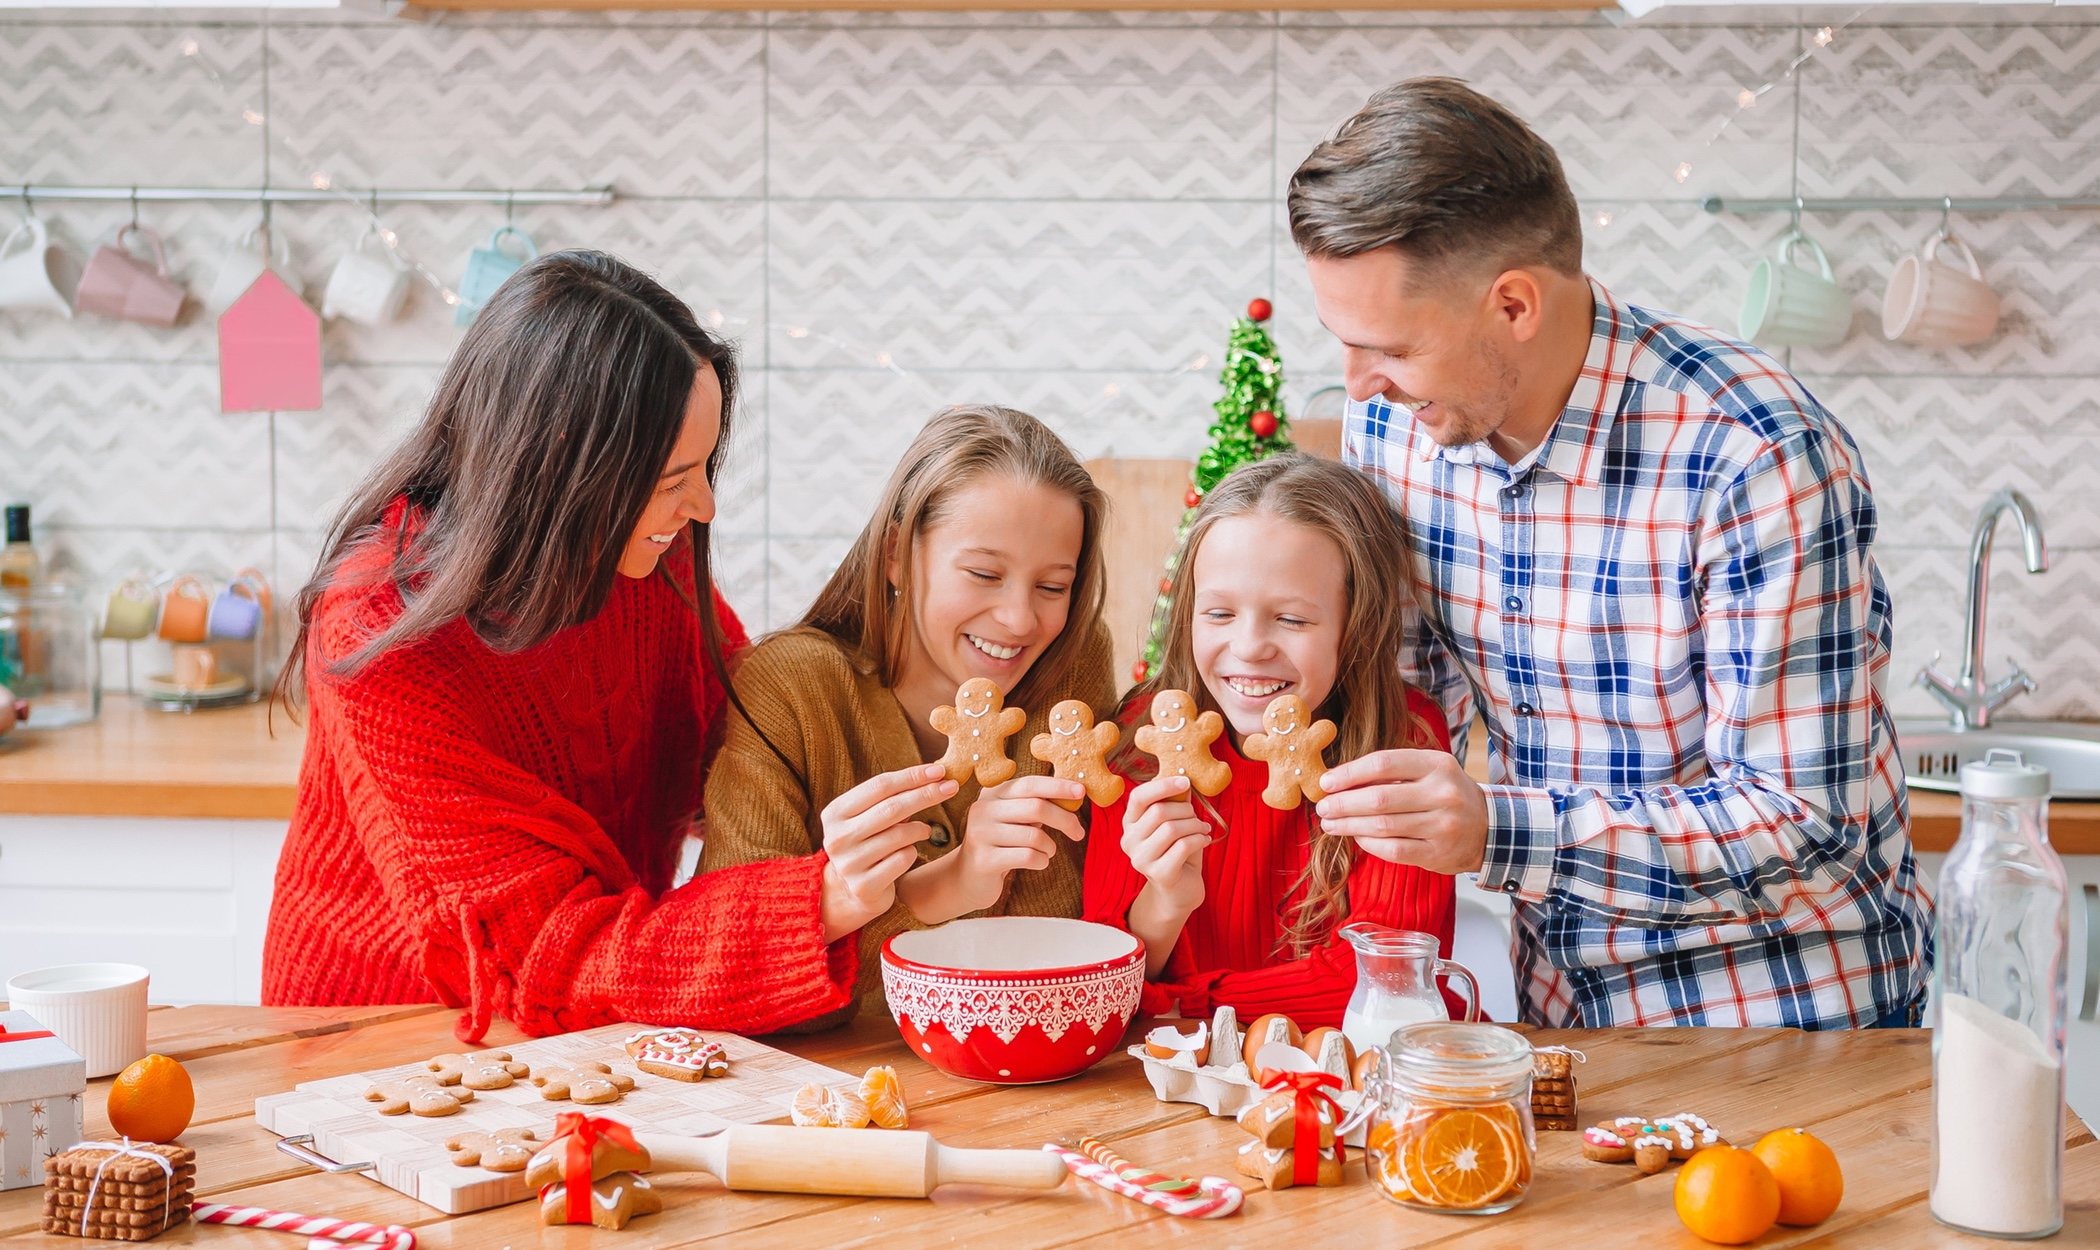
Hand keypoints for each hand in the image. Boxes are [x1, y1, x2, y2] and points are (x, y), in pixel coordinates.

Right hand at [818, 763, 953, 941]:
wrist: (853, 891)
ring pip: (900, 835)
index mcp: (835, 813)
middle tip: (951, 787)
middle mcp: (837, 837)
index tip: (939, 770)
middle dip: (926, 795)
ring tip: (924, 830)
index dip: (912, 776)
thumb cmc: (869, 843)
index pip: (880, 786)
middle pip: (891, 808)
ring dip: (920, 829)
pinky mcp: (864, 887)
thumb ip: (892, 797)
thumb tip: (934, 774)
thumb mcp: (871, 817)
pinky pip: (902, 860)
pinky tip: (907, 853)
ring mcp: (848, 864)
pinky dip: (912, 852)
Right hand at [899, 775, 1084, 922]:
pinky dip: (1042, 861)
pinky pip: (1028, 856)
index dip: (1057, 786)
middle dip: (1064, 820)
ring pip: (1034, 836)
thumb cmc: (1002, 844)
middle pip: (1036, 808)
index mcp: (993, 794)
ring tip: (1047, 851)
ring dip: (1050, 846)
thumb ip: (1036, 806)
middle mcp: (983, 810)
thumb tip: (1074, 795)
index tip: (1081, 792)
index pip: (1029, 784)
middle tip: (1078, 833)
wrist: (967, 878)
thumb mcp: (1015, 819)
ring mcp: (981, 835)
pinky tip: (1038, 862)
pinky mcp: (985, 860)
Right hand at [1121, 774, 1209, 915]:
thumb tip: (1184, 778)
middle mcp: (1129, 841)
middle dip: (1186, 810)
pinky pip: (1183, 846)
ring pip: (1172, 828)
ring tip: (1203, 829)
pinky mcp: (1158, 874)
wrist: (1180, 890)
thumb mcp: (1175, 822)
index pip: (1138, 797)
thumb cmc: (1177, 850)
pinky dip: (1199, 839)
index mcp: (1130, 823)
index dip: (1163, 785)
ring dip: (1194, 825)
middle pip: (1159, 812)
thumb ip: (1176, 802)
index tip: (1186, 781)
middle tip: (1197, 817)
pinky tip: (1205, 840)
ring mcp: (1141, 859)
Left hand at [1315, 749, 1487, 874]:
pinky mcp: (1438, 854)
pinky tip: (1356, 837)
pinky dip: (1368, 843)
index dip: (1349, 773)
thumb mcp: (1429, 771)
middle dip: (1342, 803)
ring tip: (1330, 824)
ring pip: (1383, 826)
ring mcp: (1442, 826)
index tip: (1326, 782)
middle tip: (1322, 807)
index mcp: (1438, 765)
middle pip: (1379, 798)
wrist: (1489, 829)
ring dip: (1348, 825)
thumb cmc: (1446, 794)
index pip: (1384, 764)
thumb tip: (1339, 781)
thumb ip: (1391, 772)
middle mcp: (1443, 794)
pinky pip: (1393, 849)